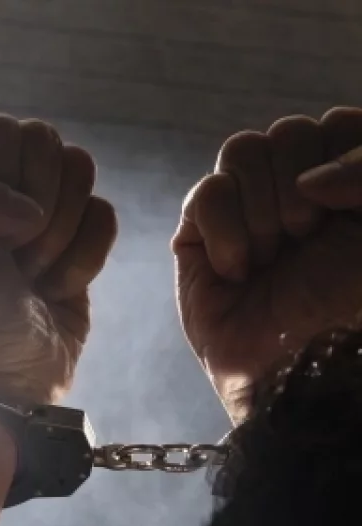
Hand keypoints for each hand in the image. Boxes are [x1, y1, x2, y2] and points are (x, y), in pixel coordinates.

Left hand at [0, 115, 117, 405]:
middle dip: (36, 211)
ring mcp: (25, 203)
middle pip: (44, 143)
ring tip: (26, 274)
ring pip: (79, 170)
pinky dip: (84, 259)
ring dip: (59, 236)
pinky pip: (104, 213)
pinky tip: (50, 287)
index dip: (2, 188)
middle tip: (8, 260)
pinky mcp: (70, 232)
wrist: (0, 387)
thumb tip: (30, 205)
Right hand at [174, 107, 361, 423]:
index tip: (349, 205)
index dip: (341, 153)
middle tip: (308, 236)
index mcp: (350, 188)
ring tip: (274, 256)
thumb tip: (308, 182)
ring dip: (262, 206)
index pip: (338, 126)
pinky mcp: (199, 245)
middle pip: (286, 132)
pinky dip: (224, 228)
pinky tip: (240, 271)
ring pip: (241, 151)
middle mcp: (302, 197)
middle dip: (297, 183)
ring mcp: (248, 219)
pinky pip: (203, 194)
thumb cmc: (358, 310)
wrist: (313, 380)